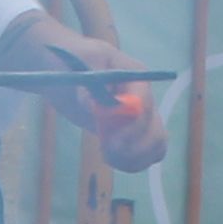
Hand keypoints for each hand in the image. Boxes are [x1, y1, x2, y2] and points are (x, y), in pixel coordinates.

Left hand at [3, 16, 165, 170]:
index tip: (112, 142)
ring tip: (108, 155)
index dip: (132, 126)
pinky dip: (132, 162)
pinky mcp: (129, 132)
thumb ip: (88, 84)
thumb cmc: (73, 61)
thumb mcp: (79, 66)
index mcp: (135, 75)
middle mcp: (143, 97)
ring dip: (135, 157)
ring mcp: (139, 116)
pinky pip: (145, 153)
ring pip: (155, 144)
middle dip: (135, 146)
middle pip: (155, 128)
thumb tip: (96, 105)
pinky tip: (112, 159)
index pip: (143, 104)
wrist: (67, 72)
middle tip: (109, 152)